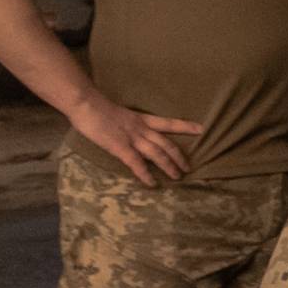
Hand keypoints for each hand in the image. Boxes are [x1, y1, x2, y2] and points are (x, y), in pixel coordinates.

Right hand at [66, 91, 198, 183]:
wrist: (86, 104)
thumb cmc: (96, 107)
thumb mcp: (118, 113)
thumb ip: (126, 122)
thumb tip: (127, 129)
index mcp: (141, 119)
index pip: (168, 123)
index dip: (185, 126)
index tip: (201, 129)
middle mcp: (141, 129)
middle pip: (166, 143)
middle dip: (179, 156)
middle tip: (189, 168)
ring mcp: (132, 138)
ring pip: (157, 154)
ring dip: (168, 166)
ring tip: (177, 177)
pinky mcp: (120, 147)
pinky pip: (136, 163)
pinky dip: (145, 174)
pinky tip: (152, 183)